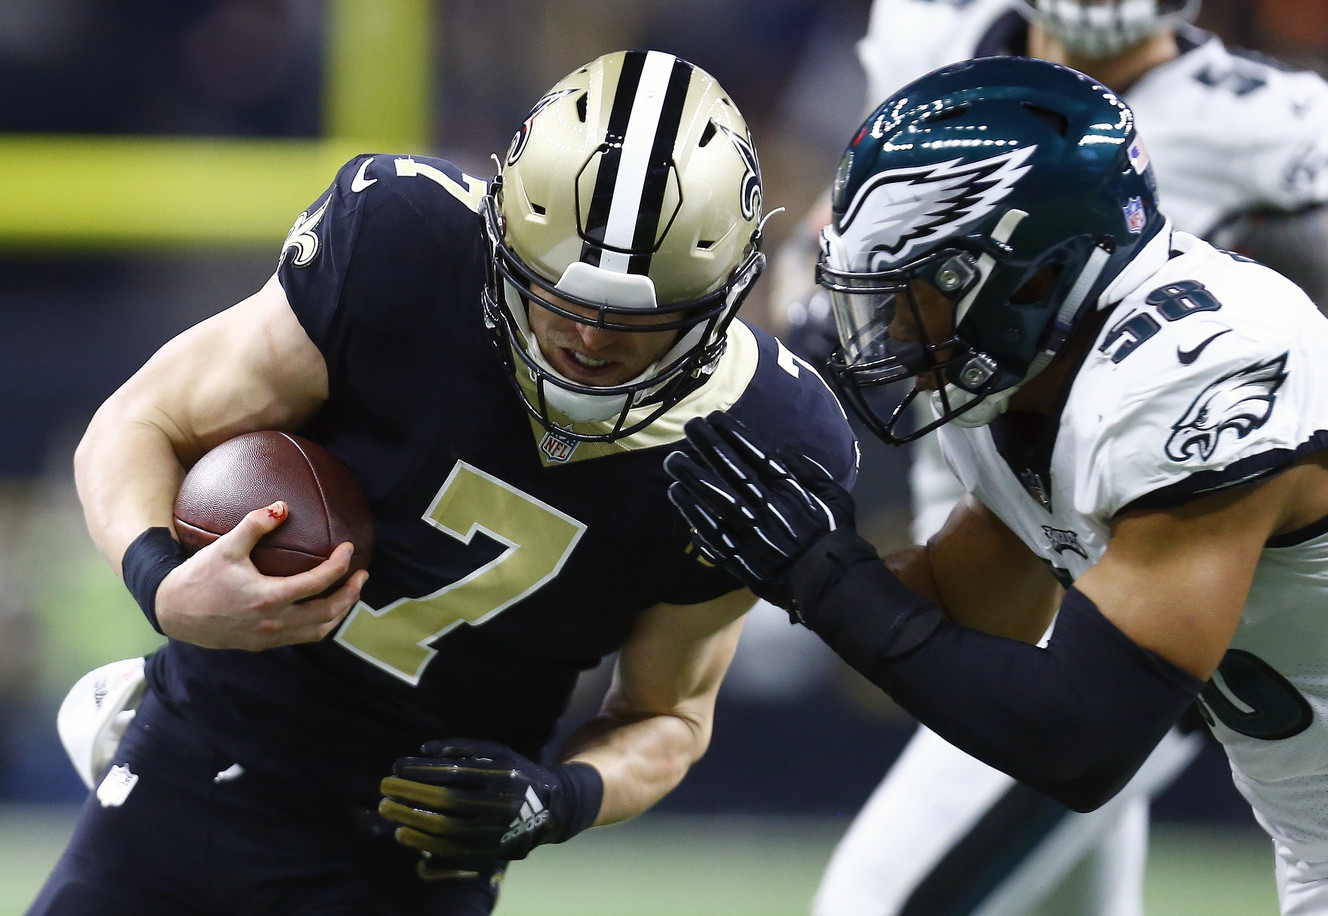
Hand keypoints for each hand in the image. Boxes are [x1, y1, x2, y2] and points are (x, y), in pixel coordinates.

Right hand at [156, 501, 366, 649]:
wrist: (172, 613)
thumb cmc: (197, 577)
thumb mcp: (224, 547)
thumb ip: (254, 524)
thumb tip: (283, 506)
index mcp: (267, 598)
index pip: (318, 583)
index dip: (340, 566)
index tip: (349, 548)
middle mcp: (273, 622)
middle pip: (327, 613)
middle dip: (351, 594)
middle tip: (363, 574)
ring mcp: (269, 637)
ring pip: (318, 631)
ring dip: (340, 613)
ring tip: (350, 592)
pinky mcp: (263, 644)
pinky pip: (302, 637)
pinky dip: (320, 623)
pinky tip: (322, 606)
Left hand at [379, 739, 599, 864]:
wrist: (553, 808)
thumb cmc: (517, 771)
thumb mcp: (498, 751)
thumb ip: (462, 748)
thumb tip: (422, 749)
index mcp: (502, 774)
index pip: (454, 773)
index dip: (421, 771)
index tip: (395, 767)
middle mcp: (501, 803)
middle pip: (447, 800)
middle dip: (411, 794)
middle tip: (383, 788)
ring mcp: (497, 830)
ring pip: (447, 828)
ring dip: (411, 819)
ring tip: (387, 810)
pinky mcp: (493, 851)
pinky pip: (452, 851)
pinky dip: (424, 843)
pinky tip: (403, 834)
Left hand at [663, 411, 855, 615]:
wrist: (828, 582)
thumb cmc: (832, 537)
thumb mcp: (835, 496)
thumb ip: (809, 471)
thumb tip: (782, 450)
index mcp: (787, 490)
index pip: (754, 455)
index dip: (732, 436)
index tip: (714, 418)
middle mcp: (764, 506)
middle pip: (731, 472)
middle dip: (708, 447)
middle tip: (688, 427)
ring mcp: (749, 532)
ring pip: (715, 499)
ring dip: (692, 478)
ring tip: (673, 460)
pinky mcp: (738, 557)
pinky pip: (711, 532)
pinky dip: (693, 513)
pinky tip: (677, 495)